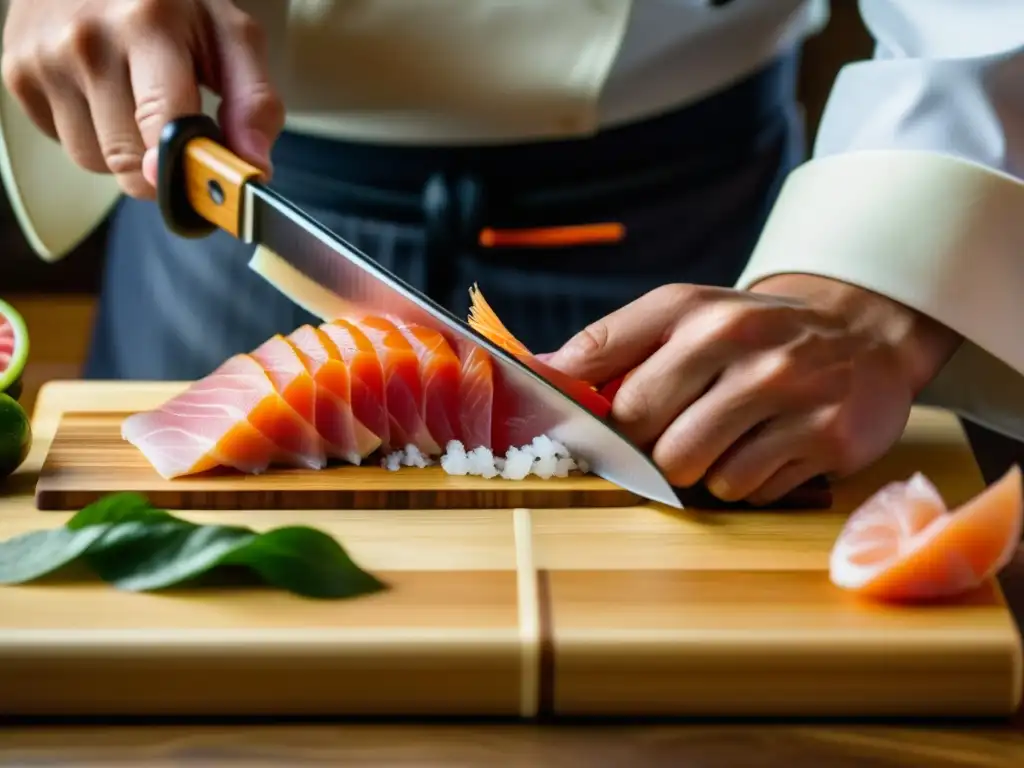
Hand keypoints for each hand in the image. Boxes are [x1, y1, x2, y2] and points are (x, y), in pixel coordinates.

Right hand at [1, 0, 283, 197]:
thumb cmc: (172, 3)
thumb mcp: (229, 35)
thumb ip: (254, 102)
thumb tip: (254, 167)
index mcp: (148, 25)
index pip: (161, 123)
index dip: (179, 170)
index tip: (192, 189)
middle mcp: (87, 41)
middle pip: (127, 161)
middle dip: (161, 167)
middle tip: (178, 137)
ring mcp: (44, 59)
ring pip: (94, 161)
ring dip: (124, 153)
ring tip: (137, 103)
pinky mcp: (17, 75)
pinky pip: (64, 145)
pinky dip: (92, 135)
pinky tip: (104, 95)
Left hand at [544, 276, 961, 503]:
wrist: (862, 338)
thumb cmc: (751, 336)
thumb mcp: (685, 318)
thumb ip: (611, 344)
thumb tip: (536, 372)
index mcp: (693, 309)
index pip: (599, 363)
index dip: (578, 408)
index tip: (572, 430)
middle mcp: (741, 340)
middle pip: (640, 430)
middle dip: (641, 448)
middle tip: (665, 437)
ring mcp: (789, 388)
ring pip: (692, 470)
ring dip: (698, 470)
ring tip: (724, 440)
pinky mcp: (827, 436)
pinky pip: (748, 492)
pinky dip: (746, 483)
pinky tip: (767, 450)